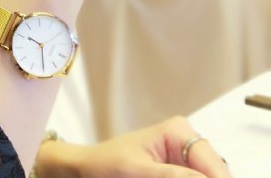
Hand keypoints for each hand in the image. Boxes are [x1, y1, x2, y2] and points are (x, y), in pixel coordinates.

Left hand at [35, 116, 232, 176]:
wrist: (89, 169)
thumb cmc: (106, 165)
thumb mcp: (136, 172)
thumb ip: (172, 177)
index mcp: (178, 131)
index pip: (215, 167)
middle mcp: (187, 141)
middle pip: (215, 174)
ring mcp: (185, 157)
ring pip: (206, 176)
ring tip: (153, 176)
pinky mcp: (179, 170)